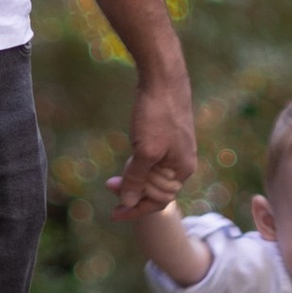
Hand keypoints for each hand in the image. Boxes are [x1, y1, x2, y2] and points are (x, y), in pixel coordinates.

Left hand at [108, 62, 196, 213]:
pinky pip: (152, 160)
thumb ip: (136, 180)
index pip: (159, 201)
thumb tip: (128, 203)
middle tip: (109, 185)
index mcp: (182, 169)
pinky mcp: (168, 136)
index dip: (135, 209)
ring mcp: (176, 149)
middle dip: (132, 191)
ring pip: (152, 175)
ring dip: (133, 178)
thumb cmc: (157, 115)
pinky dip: (138, 164)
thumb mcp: (144, 152)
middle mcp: (182, 162)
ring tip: (114, 176)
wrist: (164, 78)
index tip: (113, 214)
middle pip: (155, 190)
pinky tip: (129, 158)